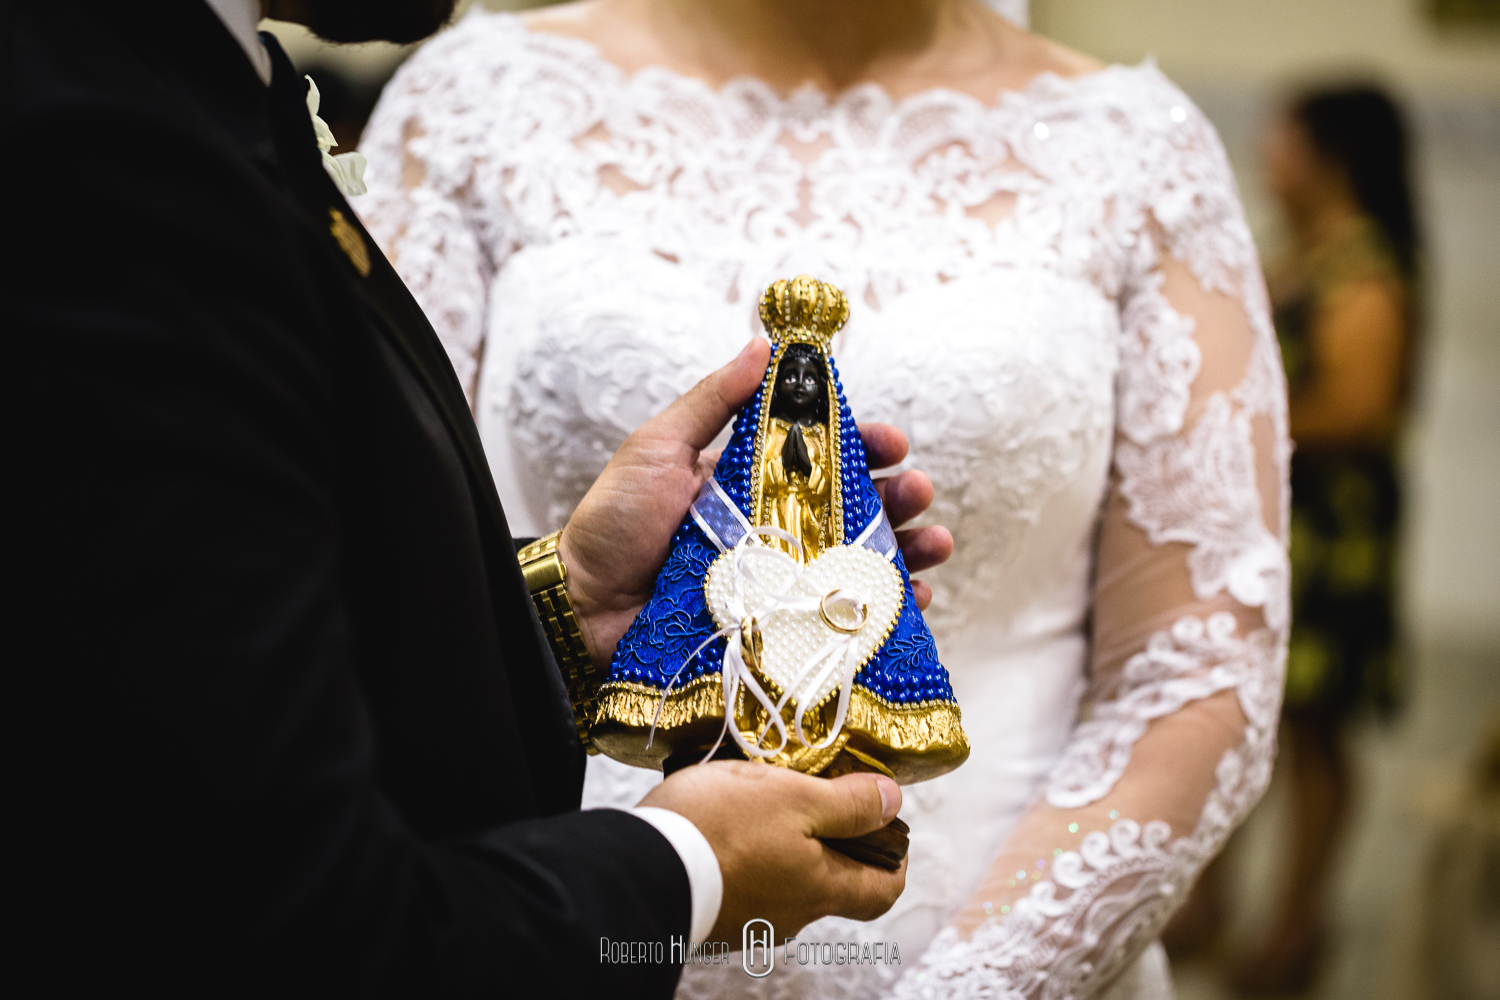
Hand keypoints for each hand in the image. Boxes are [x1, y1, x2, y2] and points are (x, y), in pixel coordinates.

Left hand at [559, 338, 954, 668]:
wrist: (582, 610)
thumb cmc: (615, 525)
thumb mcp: (658, 448)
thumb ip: (712, 401)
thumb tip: (763, 343)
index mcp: (749, 482)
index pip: (822, 458)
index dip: (864, 447)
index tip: (892, 443)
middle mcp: (772, 530)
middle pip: (854, 510)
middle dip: (898, 498)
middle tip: (918, 493)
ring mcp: (779, 583)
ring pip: (859, 564)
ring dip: (907, 551)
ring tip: (934, 543)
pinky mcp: (778, 629)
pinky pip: (841, 621)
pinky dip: (886, 613)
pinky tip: (915, 604)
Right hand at [638, 761, 906, 939]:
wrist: (639, 868)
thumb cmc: (722, 829)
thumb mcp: (795, 798)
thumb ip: (848, 804)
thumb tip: (893, 802)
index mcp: (820, 888)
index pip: (882, 891)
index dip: (895, 861)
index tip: (888, 828)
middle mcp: (791, 915)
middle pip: (832, 883)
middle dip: (832, 842)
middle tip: (817, 797)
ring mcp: (750, 920)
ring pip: (785, 881)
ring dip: (783, 844)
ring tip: (761, 800)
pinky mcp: (714, 914)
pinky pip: (745, 883)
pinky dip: (747, 855)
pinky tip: (724, 823)